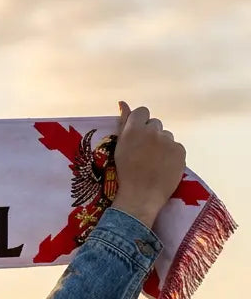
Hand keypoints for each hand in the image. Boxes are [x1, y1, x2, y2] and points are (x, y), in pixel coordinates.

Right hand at [110, 102, 185, 229]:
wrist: (140, 196)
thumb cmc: (124, 174)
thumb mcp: (119, 147)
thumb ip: (124, 123)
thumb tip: (123, 102)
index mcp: (134, 129)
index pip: (142, 111)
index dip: (140, 122)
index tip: (136, 135)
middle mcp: (153, 131)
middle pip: (155, 123)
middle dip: (150, 134)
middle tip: (144, 152)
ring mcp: (168, 140)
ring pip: (166, 136)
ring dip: (161, 145)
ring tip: (154, 162)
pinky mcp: (180, 151)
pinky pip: (175, 147)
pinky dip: (170, 155)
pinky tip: (163, 167)